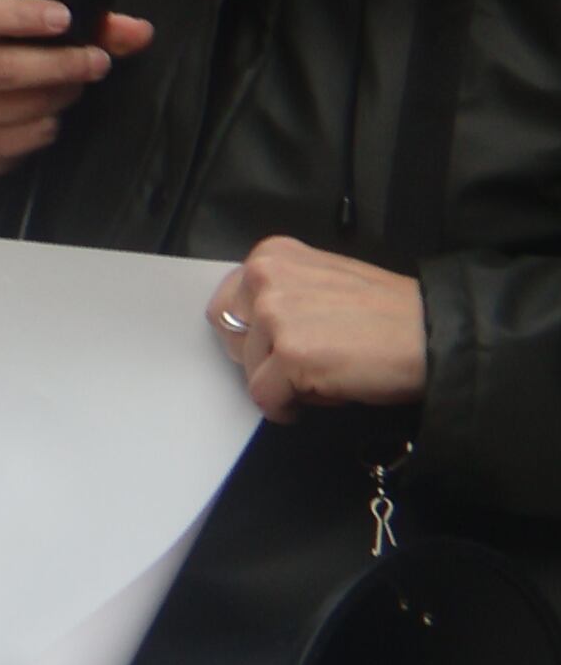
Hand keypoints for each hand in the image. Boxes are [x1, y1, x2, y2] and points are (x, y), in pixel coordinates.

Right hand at [0, 0, 153, 172]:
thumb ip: (86, 26)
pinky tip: (50, 115)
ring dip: (58, 96)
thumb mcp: (28, 31)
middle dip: (56, 65)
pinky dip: (48, 125)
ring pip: (15, 105)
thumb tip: (139, 32)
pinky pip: (24, 135)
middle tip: (97, 61)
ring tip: (73, 86)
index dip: (18, 15)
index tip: (64, 19)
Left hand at [208, 237, 428, 412]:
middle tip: (300, 366)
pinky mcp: (288, 355)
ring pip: (250, 370)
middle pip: (231, 336)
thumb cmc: (389, 314)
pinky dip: (287, 408)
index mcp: (272, 256)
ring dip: (284, 381)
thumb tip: (252, 328)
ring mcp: (274, 316)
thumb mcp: (323, 282)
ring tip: (329, 372)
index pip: (229, 303)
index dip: (251, 332)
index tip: (277, 345)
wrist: (435, 333)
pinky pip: (265, 398)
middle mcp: (265, 278)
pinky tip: (324, 395)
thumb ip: (283, 293)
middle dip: (260, 356)